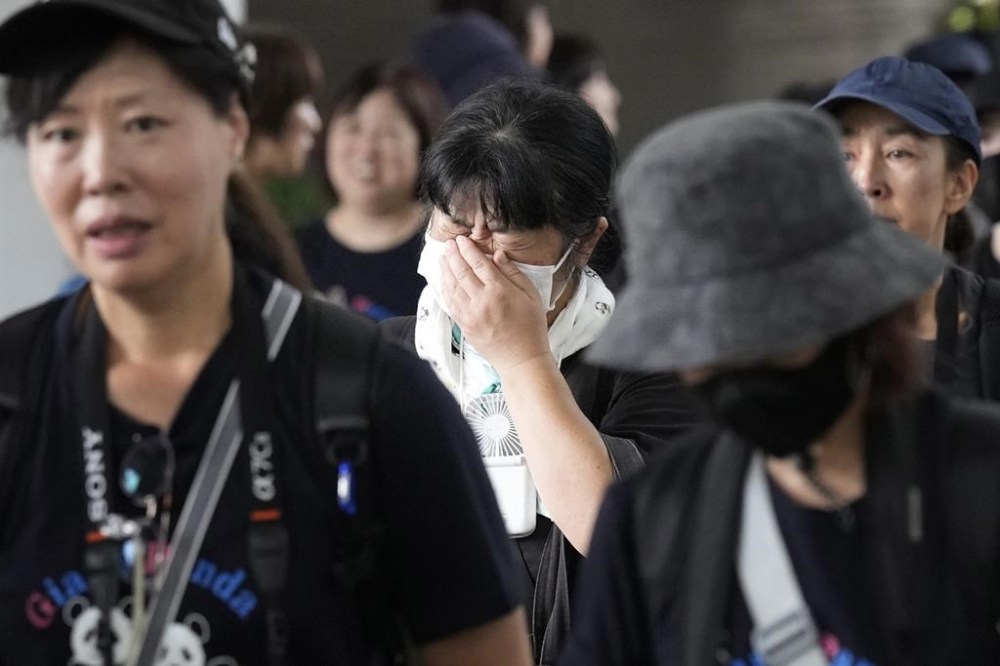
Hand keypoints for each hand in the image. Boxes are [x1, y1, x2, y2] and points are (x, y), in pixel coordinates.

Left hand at [441, 235, 551, 373]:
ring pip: (451, 287)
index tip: (461, 239)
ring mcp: (470, 315)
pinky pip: (450, 303)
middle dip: (453, 255)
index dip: (468, 249)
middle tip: (448, 244)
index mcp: (500, 291)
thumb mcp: (531, 295)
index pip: (478, 264)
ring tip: (442, 258)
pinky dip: (444, 289)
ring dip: (445, 270)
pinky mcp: (464, 326)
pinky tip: (443, 280)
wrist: (522, 360)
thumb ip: (513, 273)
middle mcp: (481, 301)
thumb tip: (497, 255)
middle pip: (461, 272)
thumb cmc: (531, 327)